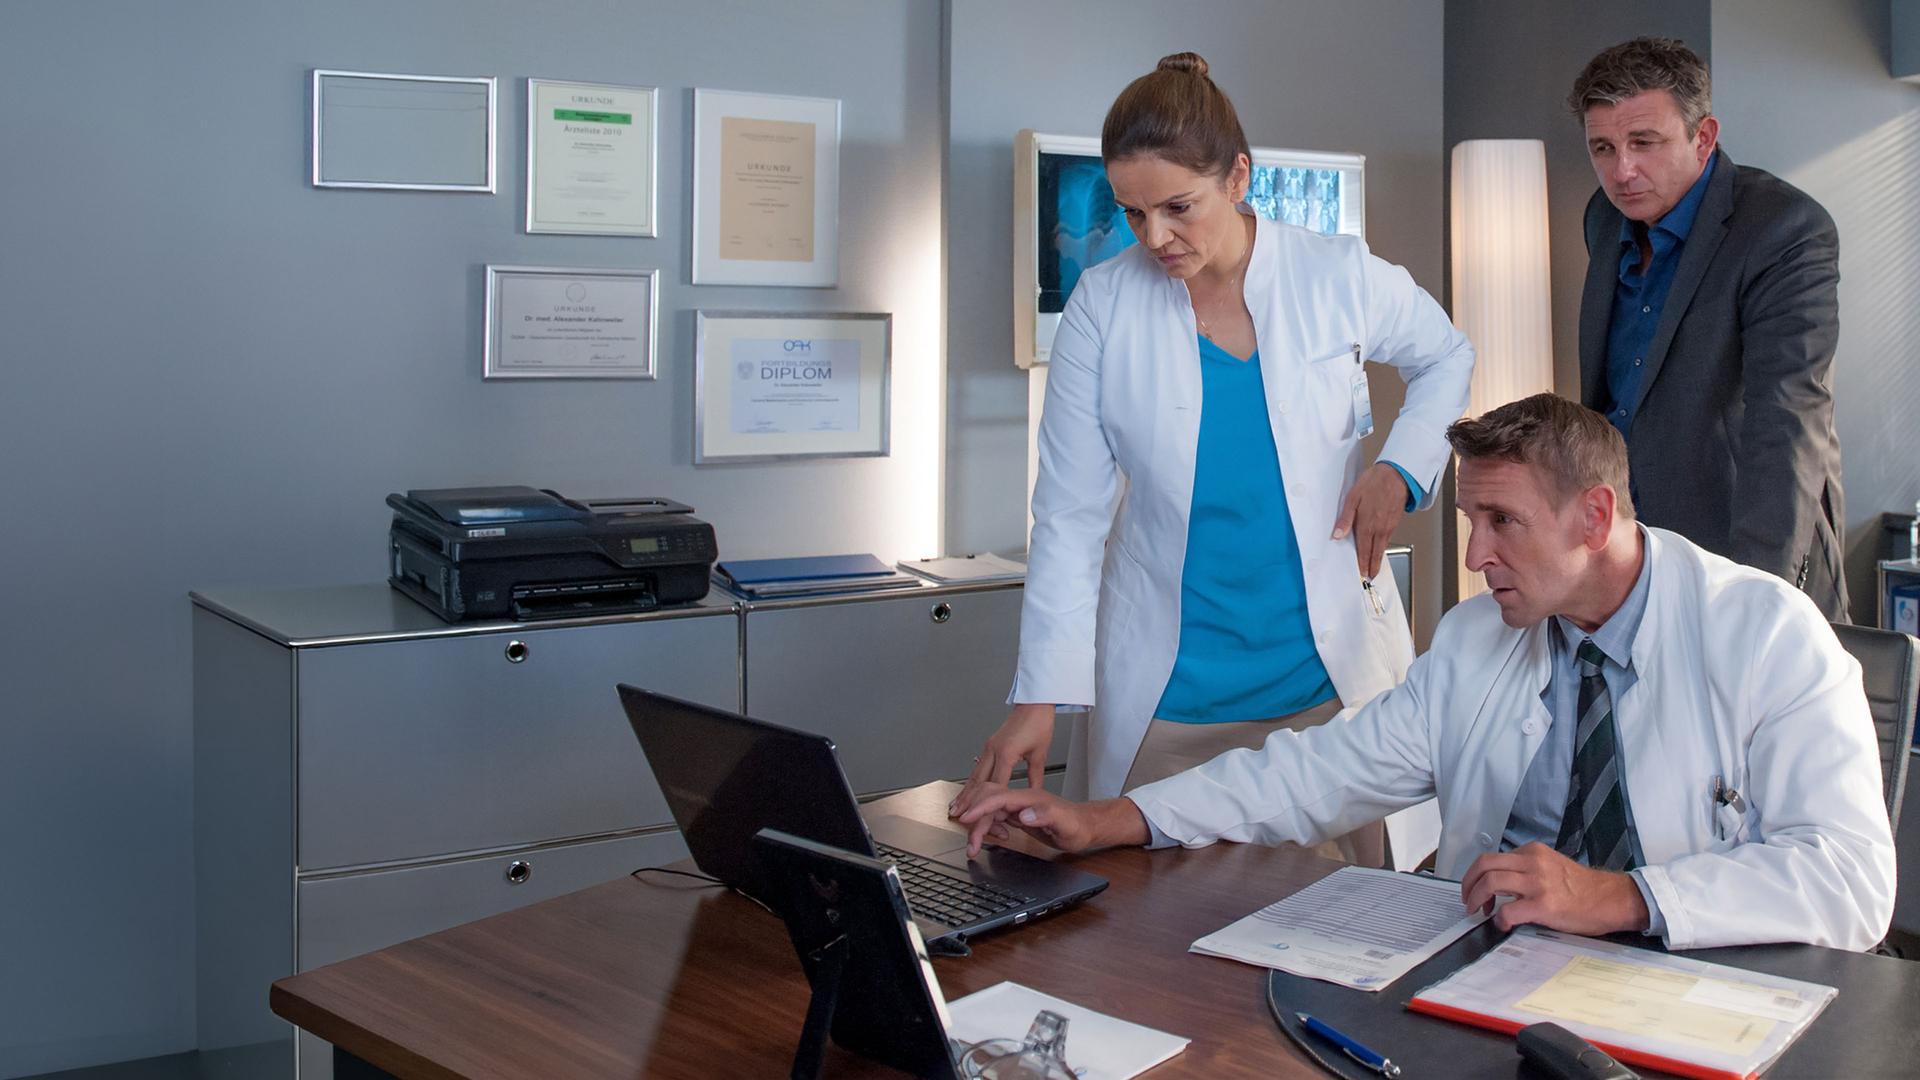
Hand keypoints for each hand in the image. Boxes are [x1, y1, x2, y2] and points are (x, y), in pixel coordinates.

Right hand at [950, 703, 1055, 817]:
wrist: (1035, 703)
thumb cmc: (1039, 723)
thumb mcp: (1040, 754)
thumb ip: (1035, 778)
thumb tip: (1033, 795)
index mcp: (1007, 754)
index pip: (996, 787)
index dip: (988, 805)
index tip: (983, 818)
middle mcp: (994, 750)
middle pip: (977, 782)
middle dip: (967, 801)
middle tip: (958, 816)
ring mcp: (990, 747)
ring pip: (974, 774)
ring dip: (964, 791)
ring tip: (955, 806)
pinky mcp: (990, 745)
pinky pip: (978, 767)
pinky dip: (971, 781)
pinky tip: (967, 788)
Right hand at [953, 788, 1149, 856]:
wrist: (1086, 825)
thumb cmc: (1078, 825)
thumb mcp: (1066, 823)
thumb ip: (1045, 816)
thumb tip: (1024, 815)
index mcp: (1029, 798)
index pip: (997, 797)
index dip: (980, 808)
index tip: (966, 819)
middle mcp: (1021, 798)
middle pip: (987, 799)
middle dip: (972, 817)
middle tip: (969, 842)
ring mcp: (1018, 805)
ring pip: (989, 808)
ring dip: (977, 824)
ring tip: (973, 845)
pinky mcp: (1018, 813)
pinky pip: (995, 814)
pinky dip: (988, 825)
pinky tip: (994, 836)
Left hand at [1332, 462, 1409, 577]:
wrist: (1396, 475)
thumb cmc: (1373, 483)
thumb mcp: (1353, 498)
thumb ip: (1345, 519)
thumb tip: (1337, 535)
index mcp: (1366, 525)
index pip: (1362, 550)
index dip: (1362, 564)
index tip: (1361, 574)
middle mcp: (1379, 529)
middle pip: (1375, 553)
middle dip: (1372, 567)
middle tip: (1370, 577)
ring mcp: (1389, 526)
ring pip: (1382, 547)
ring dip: (1378, 559)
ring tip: (1374, 568)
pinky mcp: (1395, 522)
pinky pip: (1388, 539)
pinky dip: (1383, 547)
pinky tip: (1380, 549)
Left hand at [1460, 842, 1651, 935]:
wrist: (1610, 899)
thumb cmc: (1581, 888)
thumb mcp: (1551, 867)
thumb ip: (1526, 869)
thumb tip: (1499, 885)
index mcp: (1533, 852)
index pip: (1492, 858)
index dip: (1477, 875)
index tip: (1477, 890)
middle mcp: (1533, 863)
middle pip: (1485, 865)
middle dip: (1468, 884)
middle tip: (1468, 900)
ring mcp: (1538, 883)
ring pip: (1491, 883)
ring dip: (1477, 899)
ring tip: (1478, 911)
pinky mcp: (1544, 905)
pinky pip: (1509, 910)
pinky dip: (1499, 919)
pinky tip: (1503, 924)